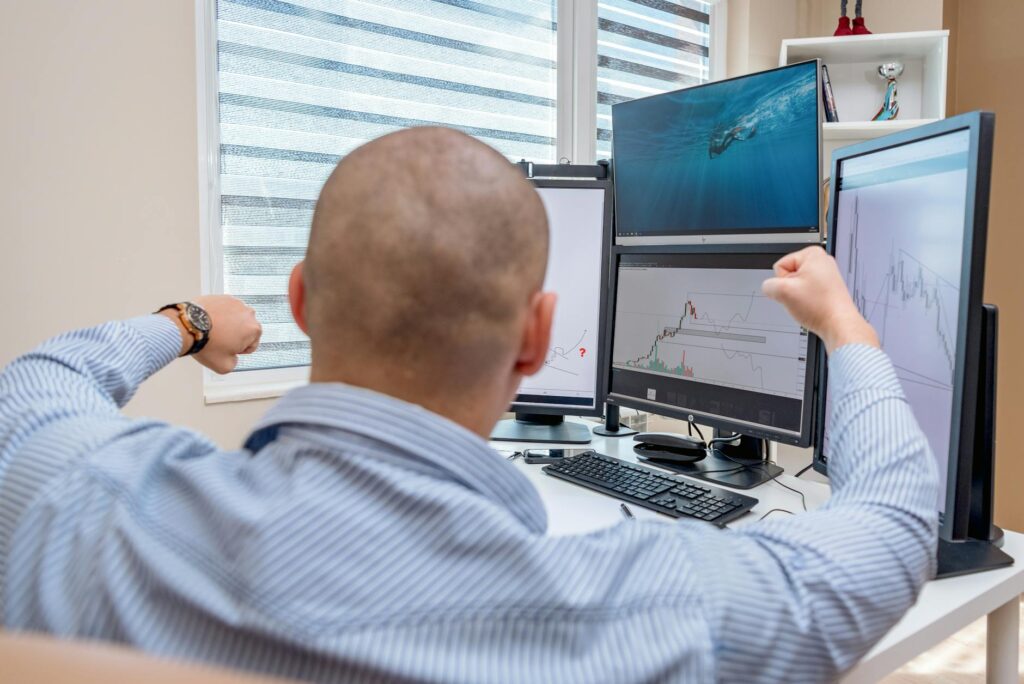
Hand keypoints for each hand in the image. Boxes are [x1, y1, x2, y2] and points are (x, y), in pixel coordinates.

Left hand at [160, 296, 261, 373]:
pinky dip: (219, 314)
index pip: (252, 344)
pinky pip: (224, 308)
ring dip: (228, 323)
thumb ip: (235, 363)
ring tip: (213, 331)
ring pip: (235, 317)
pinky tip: (209, 322)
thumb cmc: (206, 342)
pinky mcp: (222, 297)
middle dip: (235, 335)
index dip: (239, 349)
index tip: (229, 349)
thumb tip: (232, 358)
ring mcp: (235, 303)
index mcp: (253, 330)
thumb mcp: (224, 366)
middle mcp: (248, 314)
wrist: (187, 326)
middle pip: (245, 329)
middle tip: (220, 341)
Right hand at [761, 246, 878, 353]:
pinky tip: (814, 306)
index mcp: (812, 254)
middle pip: (788, 274)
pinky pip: (806, 292)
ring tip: (810, 303)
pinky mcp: (827, 287)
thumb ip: (768, 285)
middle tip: (803, 298)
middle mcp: (821, 261)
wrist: (838, 324)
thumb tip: (769, 288)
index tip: (796, 291)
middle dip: (790, 289)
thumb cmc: (820, 306)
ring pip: (797, 285)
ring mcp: (826, 274)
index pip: (779, 266)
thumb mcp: (783, 292)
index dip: (782, 282)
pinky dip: (807, 300)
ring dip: (798, 296)